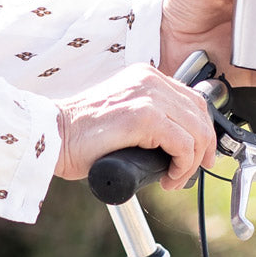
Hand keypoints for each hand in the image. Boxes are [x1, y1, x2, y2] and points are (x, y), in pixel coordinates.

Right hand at [53, 64, 216, 190]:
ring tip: (173, 180)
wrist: (52, 136)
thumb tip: (176, 145)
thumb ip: (148, 120)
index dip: (202, 130)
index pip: (192, 100)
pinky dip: (182, 166)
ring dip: (190, 163)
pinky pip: (183, 145)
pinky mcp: (144, 117)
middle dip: (203, 148)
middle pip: (200, 114)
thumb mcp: (122, 117)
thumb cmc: (80, 135)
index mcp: (145, 76)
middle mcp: (150, 80)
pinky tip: (168, 178)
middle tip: (189, 173)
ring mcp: (148, 96)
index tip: (200, 154)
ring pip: (196, 132)